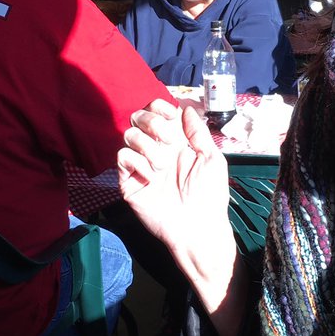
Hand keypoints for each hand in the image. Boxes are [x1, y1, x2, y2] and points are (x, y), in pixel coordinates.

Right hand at [118, 98, 229, 248]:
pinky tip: (151, 176)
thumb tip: (186, 109)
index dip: (160, 107)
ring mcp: (141, 164)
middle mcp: (156, 149)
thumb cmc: (209, 196)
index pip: (158, 112)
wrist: (197, 227)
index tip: (170, 115)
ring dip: (147, 145)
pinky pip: (123, 157)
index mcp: (176, 141)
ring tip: (162, 165)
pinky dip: (137, 162)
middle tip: (168, 139)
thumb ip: (198, 132)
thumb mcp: (212, 159)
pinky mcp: (129, 181)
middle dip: (152, 121)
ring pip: (129, 134)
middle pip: (139, 117)